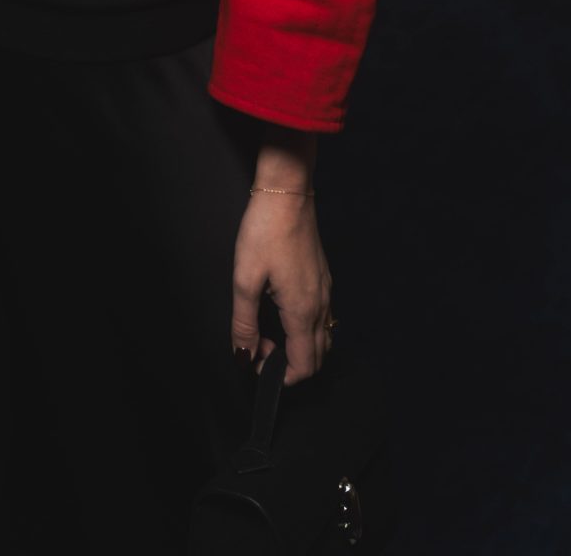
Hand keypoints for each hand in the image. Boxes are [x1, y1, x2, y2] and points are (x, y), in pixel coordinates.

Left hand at [231, 152, 331, 384]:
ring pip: (322, 337)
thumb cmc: (264, 231)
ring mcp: (326, 290)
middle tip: (258, 348)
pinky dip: (305, 329)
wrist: (287, 193)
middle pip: (317, 357)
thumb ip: (244, 323)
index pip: (305, 366)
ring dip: (298, 347)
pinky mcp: (323, 277)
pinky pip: (321, 317)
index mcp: (303, 311)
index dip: (281, 377)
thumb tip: (244, 357)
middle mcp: (321, 305)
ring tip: (267, 331)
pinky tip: (281, 312)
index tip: (257, 366)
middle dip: (289, 364)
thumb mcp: (245, 278)